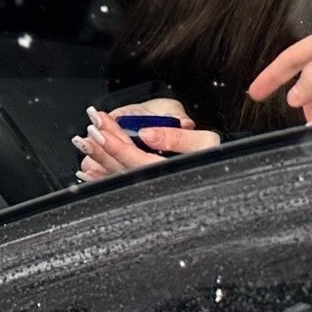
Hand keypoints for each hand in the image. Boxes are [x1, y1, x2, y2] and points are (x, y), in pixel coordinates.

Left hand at [74, 106, 221, 181]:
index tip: (101, 121)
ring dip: (97, 158)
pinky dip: (100, 175)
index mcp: (166, 171)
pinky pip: (116, 184)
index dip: (114, 138)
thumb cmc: (216, 159)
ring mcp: (147, 189)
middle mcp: (153, 184)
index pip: (133, 155)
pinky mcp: (145, 189)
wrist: (227, 174)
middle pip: (120, 166)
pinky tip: (88, 169)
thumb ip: (175, 138)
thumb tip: (147, 134)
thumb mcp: (205, 144)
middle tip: (90, 126)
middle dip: (102, 145)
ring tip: (84, 142)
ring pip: (115, 175)